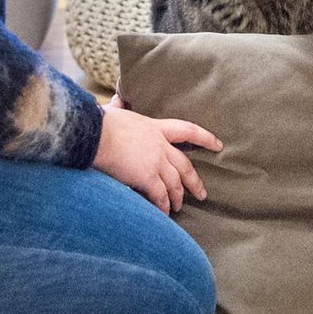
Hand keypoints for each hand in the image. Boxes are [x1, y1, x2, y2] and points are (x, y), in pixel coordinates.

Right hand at [92, 104, 222, 213]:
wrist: (93, 134)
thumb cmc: (100, 122)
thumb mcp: (115, 110)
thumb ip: (119, 106)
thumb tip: (116, 99)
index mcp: (155, 127)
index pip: (187, 130)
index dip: (205, 138)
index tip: (218, 145)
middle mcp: (160, 145)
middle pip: (185, 166)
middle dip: (194, 182)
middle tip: (202, 193)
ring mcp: (156, 162)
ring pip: (174, 184)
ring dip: (177, 198)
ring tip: (177, 208)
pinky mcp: (147, 177)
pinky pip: (160, 196)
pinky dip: (162, 207)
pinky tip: (163, 214)